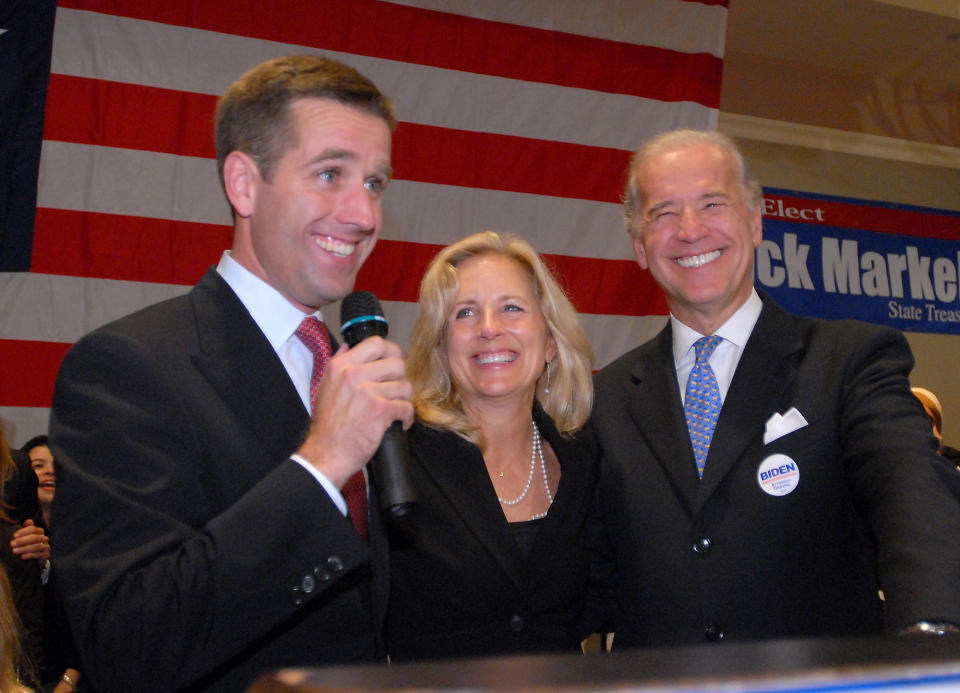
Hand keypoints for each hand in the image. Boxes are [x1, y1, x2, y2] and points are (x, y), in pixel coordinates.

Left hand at [10, 519, 49, 561]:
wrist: (36, 555)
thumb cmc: (29, 543)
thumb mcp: (26, 535)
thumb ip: (27, 528)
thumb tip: (28, 520)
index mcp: (40, 532)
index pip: (33, 529)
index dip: (24, 532)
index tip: (14, 535)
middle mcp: (44, 538)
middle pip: (35, 537)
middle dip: (22, 541)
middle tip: (12, 544)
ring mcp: (46, 546)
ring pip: (37, 546)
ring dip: (24, 548)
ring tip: (14, 551)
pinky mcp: (46, 555)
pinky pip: (40, 554)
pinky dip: (30, 555)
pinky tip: (22, 556)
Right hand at [297, 336, 412, 487]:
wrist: (326, 454)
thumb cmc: (327, 426)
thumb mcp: (325, 386)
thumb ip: (338, 364)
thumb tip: (349, 346)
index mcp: (340, 366)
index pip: (377, 343)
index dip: (392, 352)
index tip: (394, 363)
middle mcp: (354, 374)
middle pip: (397, 363)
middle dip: (401, 379)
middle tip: (396, 391)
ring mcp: (368, 391)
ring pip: (405, 386)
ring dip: (404, 400)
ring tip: (395, 409)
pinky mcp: (380, 410)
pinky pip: (407, 406)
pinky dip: (407, 417)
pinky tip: (399, 422)